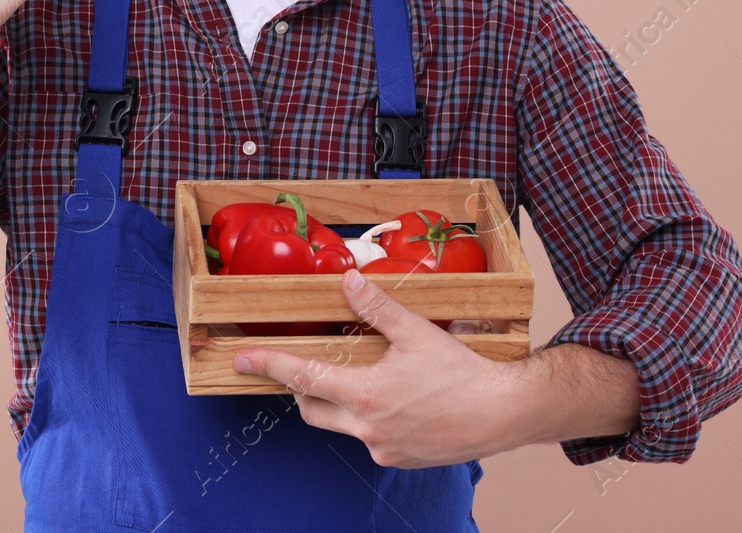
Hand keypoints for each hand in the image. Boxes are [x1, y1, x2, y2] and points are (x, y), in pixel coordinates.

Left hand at [231, 268, 512, 468]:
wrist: (501, 413)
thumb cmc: (462, 373)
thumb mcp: (416, 333)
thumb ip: (378, 308)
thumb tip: (350, 281)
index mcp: (364, 394)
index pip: (303, 378)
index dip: (269, 366)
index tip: (241, 361)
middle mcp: (366, 427)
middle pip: (311, 409)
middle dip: (302, 390)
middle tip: (309, 368)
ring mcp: (382, 448)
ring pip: (341, 425)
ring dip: (340, 404)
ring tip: (364, 380)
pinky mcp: (399, 459)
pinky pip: (370, 439)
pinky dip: (371, 419)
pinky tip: (397, 402)